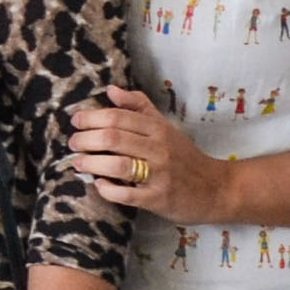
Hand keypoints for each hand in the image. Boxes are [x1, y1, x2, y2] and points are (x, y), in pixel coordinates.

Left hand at [67, 87, 232, 223]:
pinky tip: (99, 184)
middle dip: (86, 139)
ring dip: (92, 163)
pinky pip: (127, 194)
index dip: (92, 117)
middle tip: (72, 143)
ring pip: (118, 165)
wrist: (216, 188)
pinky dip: (108, 189)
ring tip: (78, 162)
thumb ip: (139, 107)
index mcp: (158, 129)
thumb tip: (111, 90)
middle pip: (114, 138)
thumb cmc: (185, 157)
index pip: (119, 117)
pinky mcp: (159, 199)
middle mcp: (159, 149)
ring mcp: (159, 175)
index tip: (76, 121)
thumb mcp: (166, 127)